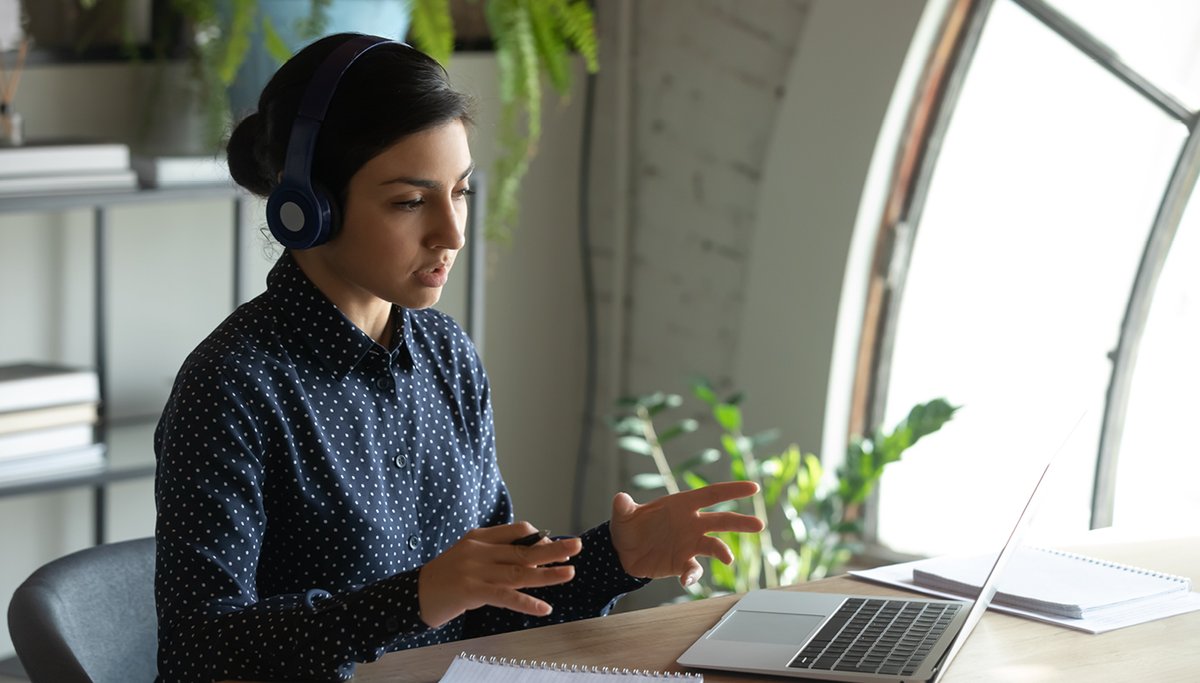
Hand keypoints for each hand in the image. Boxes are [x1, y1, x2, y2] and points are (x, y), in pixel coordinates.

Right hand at [417, 522, 581, 627]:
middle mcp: (479, 550)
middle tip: (577, 546)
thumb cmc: (445, 577)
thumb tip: (529, 553)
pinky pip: (504, 597)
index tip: (557, 548)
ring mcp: (474, 570)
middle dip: (553, 548)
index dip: (541, 538)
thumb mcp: (469, 556)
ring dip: (547, 573)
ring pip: (518, 571)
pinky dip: (526, 602)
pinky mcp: (470, 591)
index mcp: (480, 537)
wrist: (413, 594)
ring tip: (569, 573)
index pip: (517, 531)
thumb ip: (495, 552)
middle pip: (523, 548)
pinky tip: (543, 608)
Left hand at [609, 481, 765, 587]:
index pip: (711, 494)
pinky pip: (694, 569)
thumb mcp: (623, 515)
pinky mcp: (683, 562)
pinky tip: (686, 580)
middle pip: (721, 520)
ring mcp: (689, 543)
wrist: (622, 553)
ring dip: (723, 552)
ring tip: (728, 559)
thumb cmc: (627, 527)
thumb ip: (623, 507)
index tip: (753, 488)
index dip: (731, 490)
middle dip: (740, 522)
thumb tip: (620, 499)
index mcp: (681, 505)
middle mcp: (691, 523)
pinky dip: (693, 575)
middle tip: (759, 524)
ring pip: (714, 545)